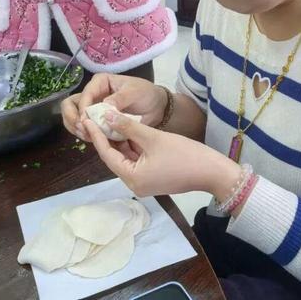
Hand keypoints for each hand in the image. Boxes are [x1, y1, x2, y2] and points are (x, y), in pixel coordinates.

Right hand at [61, 73, 167, 141]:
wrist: (156, 107)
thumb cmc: (146, 94)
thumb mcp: (135, 93)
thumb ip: (120, 99)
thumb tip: (104, 106)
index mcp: (100, 82)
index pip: (85, 95)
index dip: (83, 108)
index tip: (87, 121)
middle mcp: (93, 94)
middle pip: (70, 104)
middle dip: (72, 118)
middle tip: (82, 130)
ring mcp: (93, 108)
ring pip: (73, 117)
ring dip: (76, 128)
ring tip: (87, 136)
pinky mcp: (97, 121)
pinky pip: (84, 128)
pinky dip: (85, 134)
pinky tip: (92, 140)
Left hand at [84, 112, 240, 198]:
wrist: (213, 172)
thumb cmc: (184, 154)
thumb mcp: (154, 137)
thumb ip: (128, 126)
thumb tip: (106, 115)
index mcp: (131, 178)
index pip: (107, 154)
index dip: (97, 135)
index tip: (87, 118)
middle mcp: (134, 184)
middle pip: (115, 157)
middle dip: (107, 137)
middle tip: (97, 116)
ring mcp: (144, 183)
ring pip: (126, 158)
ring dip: (120, 141)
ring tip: (109, 119)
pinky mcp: (153, 179)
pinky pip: (137, 161)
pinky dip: (133, 147)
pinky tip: (128, 130)